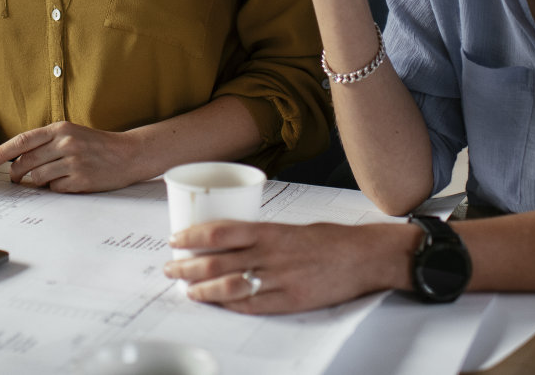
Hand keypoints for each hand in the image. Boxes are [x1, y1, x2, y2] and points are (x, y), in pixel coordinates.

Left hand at [0, 122, 147, 192]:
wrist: (127, 154)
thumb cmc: (96, 145)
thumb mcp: (71, 134)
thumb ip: (46, 143)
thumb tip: (18, 159)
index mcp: (60, 129)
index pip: (22, 140)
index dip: (2, 152)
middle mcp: (65, 143)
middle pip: (26, 161)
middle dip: (15, 172)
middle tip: (14, 178)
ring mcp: (73, 162)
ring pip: (37, 177)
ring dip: (34, 182)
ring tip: (42, 180)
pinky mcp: (81, 180)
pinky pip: (54, 189)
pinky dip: (53, 188)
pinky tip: (63, 183)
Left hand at [163, 220, 411, 313]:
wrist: (363, 256)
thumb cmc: (328, 239)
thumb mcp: (289, 228)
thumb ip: (260, 236)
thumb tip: (227, 242)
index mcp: (269, 231)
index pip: (219, 232)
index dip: (192, 237)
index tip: (175, 240)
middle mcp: (270, 254)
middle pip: (217, 261)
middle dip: (187, 266)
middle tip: (170, 269)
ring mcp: (279, 280)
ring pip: (229, 285)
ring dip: (202, 289)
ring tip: (186, 290)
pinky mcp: (290, 301)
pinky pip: (252, 306)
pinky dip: (230, 306)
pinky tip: (217, 305)